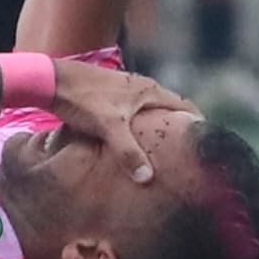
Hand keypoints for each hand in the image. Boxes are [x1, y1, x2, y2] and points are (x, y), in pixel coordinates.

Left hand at [47, 57, 195, 185]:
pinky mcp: (109, 95)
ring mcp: (125, 89)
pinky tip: (133, 141)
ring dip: (158, 126)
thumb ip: (128, 152)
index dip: (197, 124)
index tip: (207, 143)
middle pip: (169, 108)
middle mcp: (140, 86)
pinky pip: (134, 112)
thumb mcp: (107, 127)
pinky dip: (140, 126)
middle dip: (179, 128)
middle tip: (187, 152)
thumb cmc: (81, 100)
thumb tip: (147, 177)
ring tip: (164, 151)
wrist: (50, 81)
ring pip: (150, 110)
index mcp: (148, 90)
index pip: (184, 106)